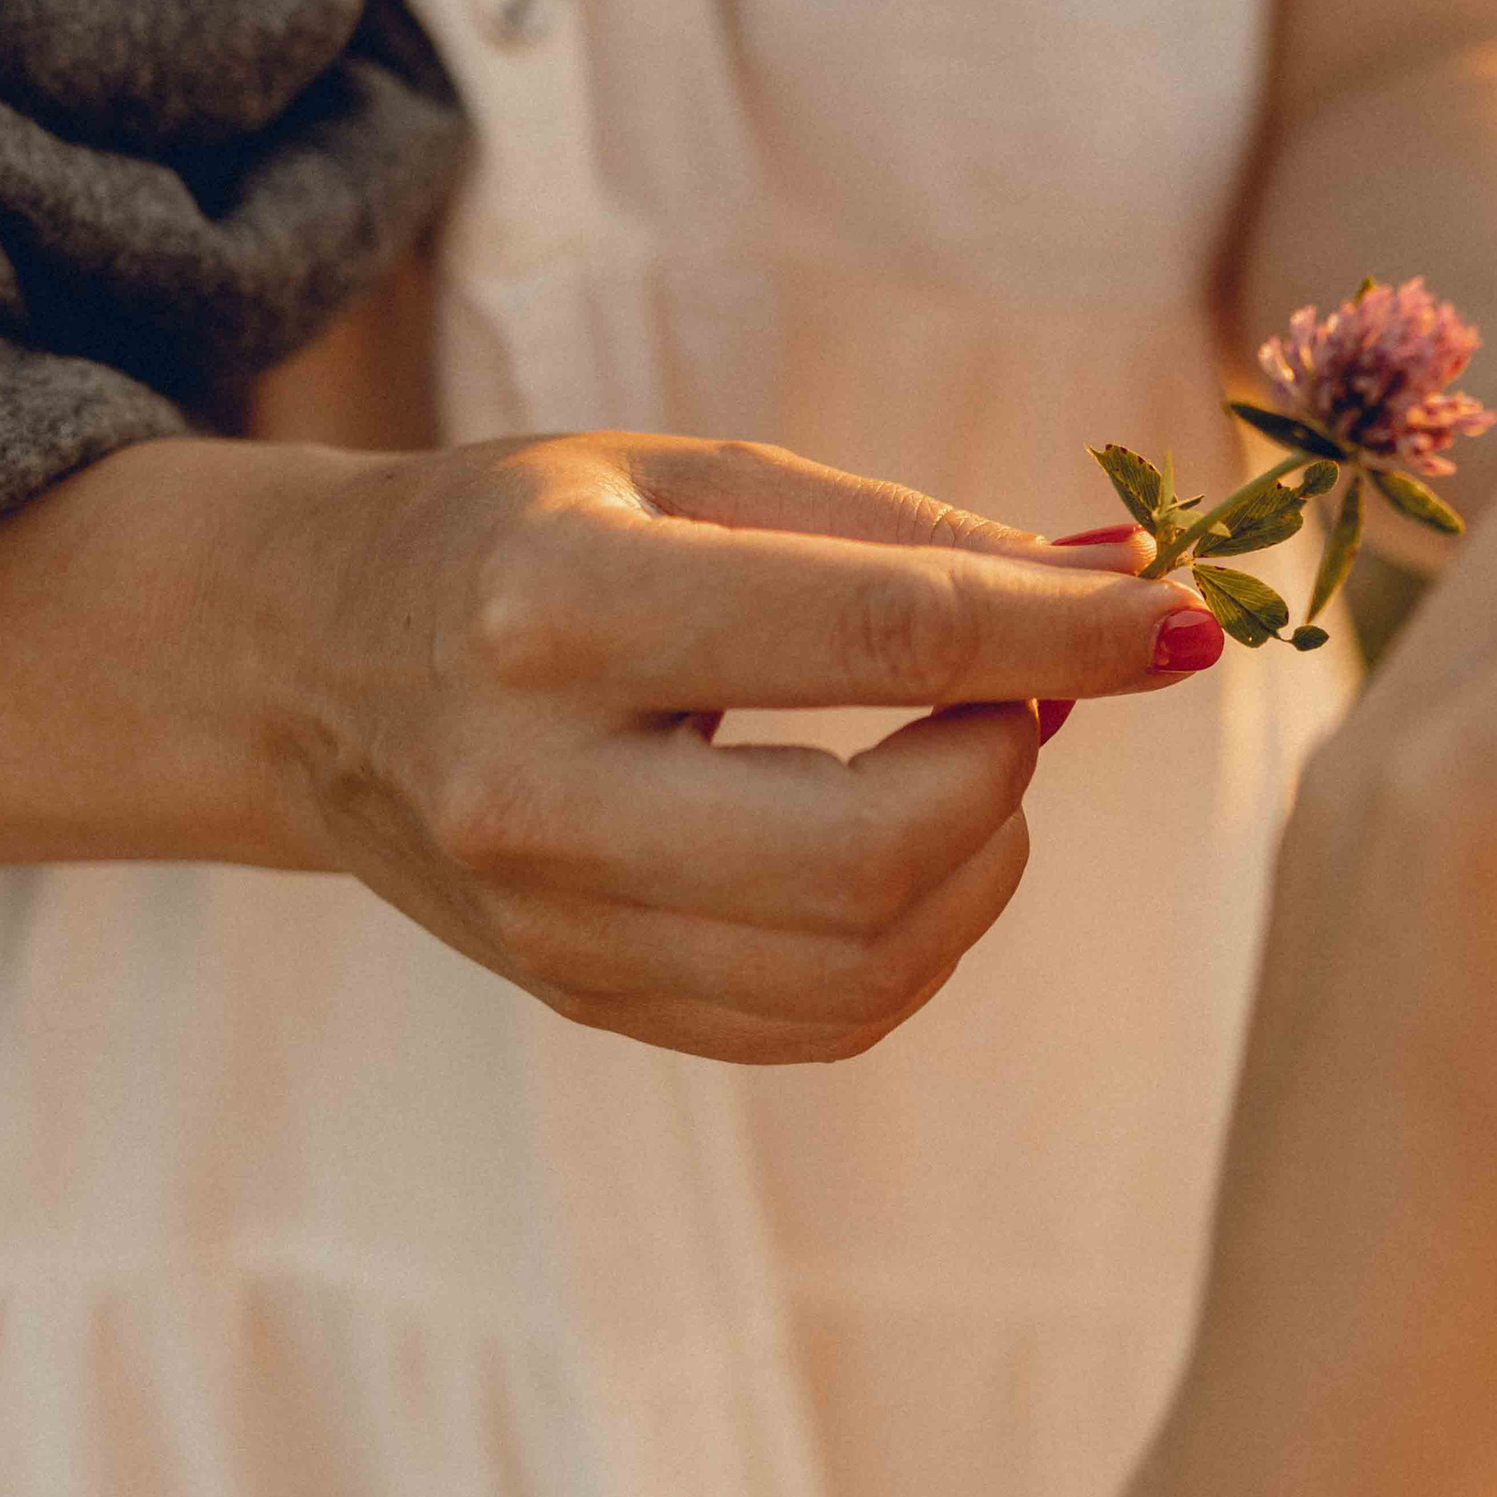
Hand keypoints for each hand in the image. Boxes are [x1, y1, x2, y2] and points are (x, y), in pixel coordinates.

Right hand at [253, 430, 1217, 1060]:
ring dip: (985, 856)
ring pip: (869, 965)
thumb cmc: (523, 535)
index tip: (1193, 618)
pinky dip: (920, 935)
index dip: (1068, 638)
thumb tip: (1135, 588)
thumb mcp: (692, 475)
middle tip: (1027, 686)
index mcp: (561, 610)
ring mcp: (557, 925)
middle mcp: (543, 790)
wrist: (303, 667)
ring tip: (967, 747)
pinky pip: (823, 1021)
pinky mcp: (586, 1001)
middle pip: (879, 850)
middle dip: (1013, 764)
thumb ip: (913, 536)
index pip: (879, 638)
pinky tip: (905, 836)